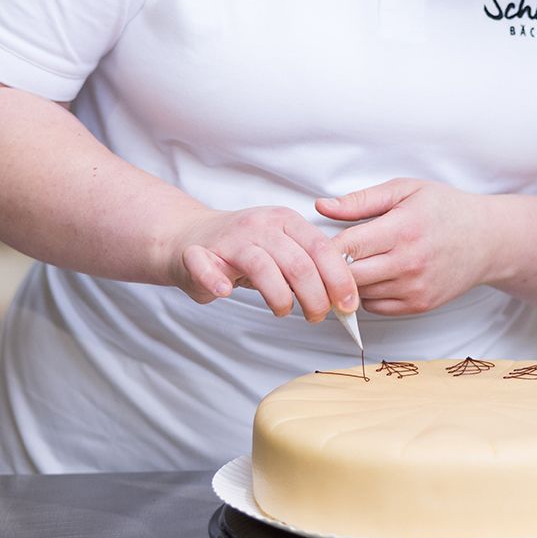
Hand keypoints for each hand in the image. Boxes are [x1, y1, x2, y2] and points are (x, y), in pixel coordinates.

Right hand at [167, 206, 357, 322]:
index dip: (340, 279)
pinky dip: (215, 280)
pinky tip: (226, 292)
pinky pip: (205, 266)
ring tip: (284, 312)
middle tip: (317, 316)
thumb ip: (309, 266)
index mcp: (286, 221)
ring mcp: (228, 238)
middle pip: (297, 262)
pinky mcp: (196, 254)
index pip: (321, 248)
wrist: (188, 236)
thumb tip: (343, 298)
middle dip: (315, 296)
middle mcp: (260, 225)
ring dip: (279, 297)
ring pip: (261, 266)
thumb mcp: (282, 248)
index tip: (349, 305)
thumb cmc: (242, 248)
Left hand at [316, 179, 496, 316]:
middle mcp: (409, 262)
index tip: (316, 242)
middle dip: (333, 268)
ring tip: (355, 263)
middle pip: (349, 276)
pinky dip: (368, 294)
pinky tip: (375, 275)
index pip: (347, 246)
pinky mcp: (420, 305)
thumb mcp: (405, 191)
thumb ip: (361, 200)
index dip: (325, 247)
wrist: (487, 239)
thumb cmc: (444, 209)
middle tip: (327, 257)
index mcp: (403, 229)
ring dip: (350, 281)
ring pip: (360, 294)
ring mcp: (415, 287)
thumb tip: (321, 206)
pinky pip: (376, 307)